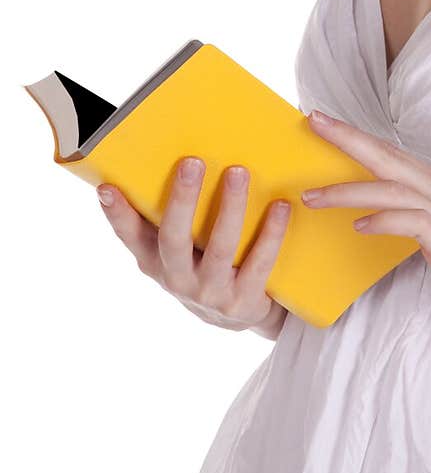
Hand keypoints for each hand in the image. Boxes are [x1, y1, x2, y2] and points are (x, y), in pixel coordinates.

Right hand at [96, 157, 290, 336]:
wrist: (241, 314)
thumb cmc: (204, 264)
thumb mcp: (180, 249)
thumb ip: (170, 217)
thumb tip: (167, 158)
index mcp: (156, 262)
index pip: (130, 237)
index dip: (117, 215)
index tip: (107, 187)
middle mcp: (178, 280)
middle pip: (174, 239)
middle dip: (182, 200)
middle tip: (192, 162)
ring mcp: (210, 293)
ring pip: (220, 248)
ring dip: (230, 208)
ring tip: (238, 172)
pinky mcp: (244, 301)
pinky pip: (259, 262)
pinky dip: (271, 233)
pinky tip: (280, 206)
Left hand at [301, 110, 430, 327]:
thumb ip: (414, 213)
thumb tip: (374, 214)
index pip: (390, 152)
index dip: (356, 136)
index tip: (324, 122)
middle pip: (385, 156)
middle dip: (346, 138)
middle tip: (313, 121)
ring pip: (390, 188)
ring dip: (348, 190)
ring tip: (313, 196)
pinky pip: (410, 223)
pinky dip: (383, 220)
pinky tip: (360, 227)